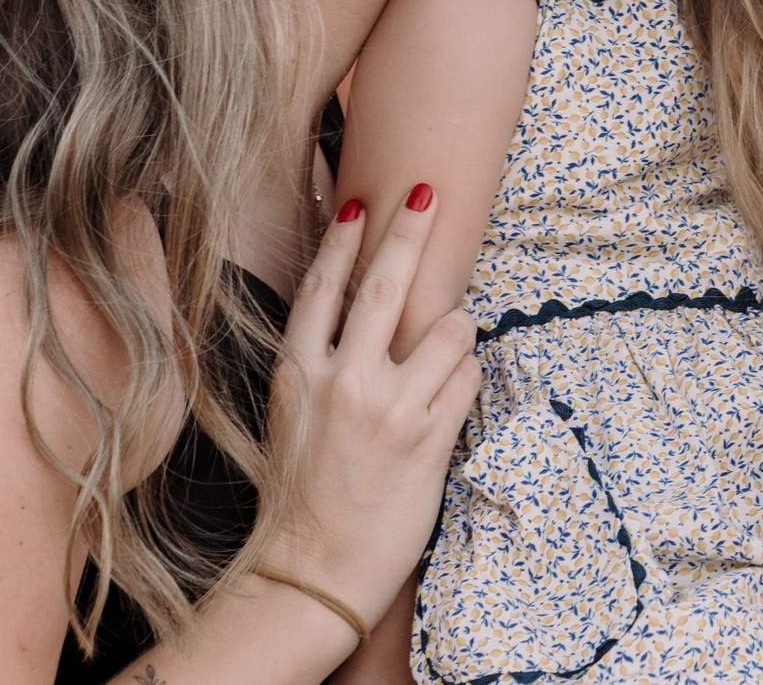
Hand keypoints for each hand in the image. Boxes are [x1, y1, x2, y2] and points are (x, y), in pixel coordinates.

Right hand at [259, 185, 481, 632]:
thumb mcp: (294, 415)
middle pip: (384, 284)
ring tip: (446, 350)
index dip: (343, 241)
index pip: (323, 289)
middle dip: (410, 230)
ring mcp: (387, 409)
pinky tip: (449, 398)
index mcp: (298, 373)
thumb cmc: (302, 494)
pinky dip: (466, 379)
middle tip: (430, 192)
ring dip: (456, 331)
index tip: (361, 203)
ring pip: (448, 328)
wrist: (311, 570)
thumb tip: (359, 317)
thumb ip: (323, 364)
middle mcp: (342, 381)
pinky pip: (468, 378)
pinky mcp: (427, 438)